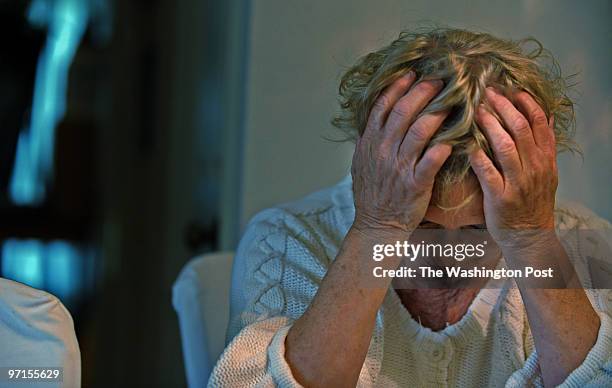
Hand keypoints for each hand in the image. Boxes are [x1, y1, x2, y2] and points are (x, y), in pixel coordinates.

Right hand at [351, 72, 450, 234]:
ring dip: (438, 113)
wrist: (377, 224)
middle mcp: (383, 151)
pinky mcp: (415, 183)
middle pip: (403, 112)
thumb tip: (374, 119)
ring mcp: (399, 166)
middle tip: (439, 80)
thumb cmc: (371, 194)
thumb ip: (368, 140)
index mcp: (370, 143)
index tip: (411, 73)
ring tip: (453, 101)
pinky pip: (432, 160)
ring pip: (420, 131)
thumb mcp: (360, 163)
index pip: (382, 107)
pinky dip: (444, 146)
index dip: (397, 88)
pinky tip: (456, 137)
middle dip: (422, 92)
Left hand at [470, 87, 557, 248]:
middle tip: (487, 91)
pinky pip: (487, 171)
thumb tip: (547, 116)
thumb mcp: (547, 172)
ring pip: (505, 146)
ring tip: (476, 110)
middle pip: (521, 128)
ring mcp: (518, 182)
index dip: (525, 102)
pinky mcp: (500, 197)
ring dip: (490, 125)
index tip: (510, 87)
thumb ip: (545, 145)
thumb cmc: (533, 201)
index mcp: (545, 159)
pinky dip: (477, 155)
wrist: (529, 236)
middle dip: (504, 106)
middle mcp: (534, 167)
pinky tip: (466, 143)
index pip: (539, 122)